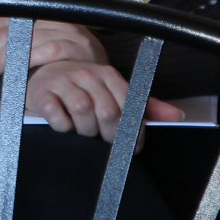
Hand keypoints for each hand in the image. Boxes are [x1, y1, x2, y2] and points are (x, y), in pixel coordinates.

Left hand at [0, 17, 106, 83]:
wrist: (103, 75)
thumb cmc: (63, 63)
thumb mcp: (36, 48)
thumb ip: (14, 44)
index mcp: (36, 13)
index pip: (0, 20)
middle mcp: (50, 16)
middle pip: (8, 29)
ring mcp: (66, 29)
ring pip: (24, 39)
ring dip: (1, 59)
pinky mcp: (79, 44)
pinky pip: (48, 50)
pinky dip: (29, 61)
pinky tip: (17, 75)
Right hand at [25, 59, 184, 141]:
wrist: (43, 77)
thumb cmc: (83, 90)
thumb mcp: (113, 93)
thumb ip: (144, 105)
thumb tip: (177, 115)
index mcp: (107, 74)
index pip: (128, 104)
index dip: (133, 130)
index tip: (131, 145)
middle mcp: (85, 73)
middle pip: (107, 111)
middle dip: (109, 134)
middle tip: (105, 140)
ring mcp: (62, 81)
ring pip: (83, 113)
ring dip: (86, 131)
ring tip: (85, 131)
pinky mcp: (42, 93)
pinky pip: (58, 117)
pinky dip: (64, 127)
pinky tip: (65, 125)